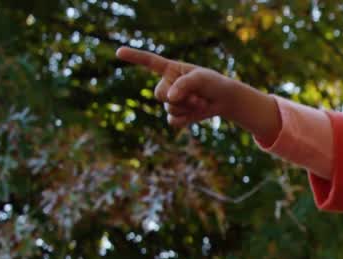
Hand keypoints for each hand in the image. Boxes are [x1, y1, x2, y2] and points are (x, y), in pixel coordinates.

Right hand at [116, 47, 237, 128]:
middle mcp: (167, 84)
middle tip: (196, 95)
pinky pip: (173, 121)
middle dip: (178, 98)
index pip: (148, 62)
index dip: (134, 57)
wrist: (223, 99)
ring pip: (169, 109)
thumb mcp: (201, 78)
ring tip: (200, 102)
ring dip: (187, 108)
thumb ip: (184, 84)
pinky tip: (196, 113)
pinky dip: (186, 119)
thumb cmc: (212, 82)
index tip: (118, 52)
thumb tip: (169, 98)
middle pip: (159, 94)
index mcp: (170, 69)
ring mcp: (170, 101)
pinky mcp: (176, 115)